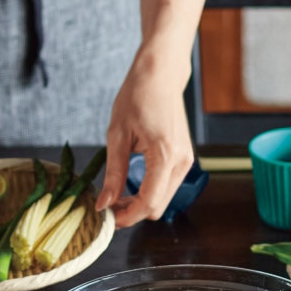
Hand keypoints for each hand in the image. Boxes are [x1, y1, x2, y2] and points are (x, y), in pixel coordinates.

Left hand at [97, 50, 193, 226]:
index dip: (126, 216)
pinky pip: (167, 187)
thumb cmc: (138, 96)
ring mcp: (186, 161)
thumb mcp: (117, 135)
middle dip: (132, 212)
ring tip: (116, 194)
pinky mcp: (185, 158)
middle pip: (158, 207)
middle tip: (107, 205)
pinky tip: (132, 183)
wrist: (161, 74)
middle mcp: (181, 162)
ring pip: (163, 200)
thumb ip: (113, 174)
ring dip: (140, 203)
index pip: (148, 202)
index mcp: (165, 155)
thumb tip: (104, 204)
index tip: (106, 217)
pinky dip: (149, 192)